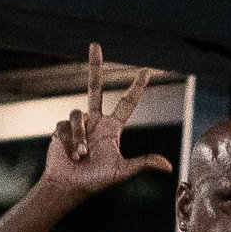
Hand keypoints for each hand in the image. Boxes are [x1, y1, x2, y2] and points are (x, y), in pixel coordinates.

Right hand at [39, 44, 164, 203]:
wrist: (69, 186)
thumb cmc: (96, 181)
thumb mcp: (122, 172)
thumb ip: (143, 164)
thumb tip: (169, 166)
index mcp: (112, 128)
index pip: (127, 102)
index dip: (137, 87)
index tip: (147, 71)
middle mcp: (95, 121)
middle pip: (94, 87)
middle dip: (95, 66)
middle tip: (95, 45)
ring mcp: (78, 123)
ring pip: (78, 114)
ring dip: (80, 137)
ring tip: (81, 156)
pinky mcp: (61, 128)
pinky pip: (65, 124)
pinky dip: (70, 140)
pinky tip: (70, 154)